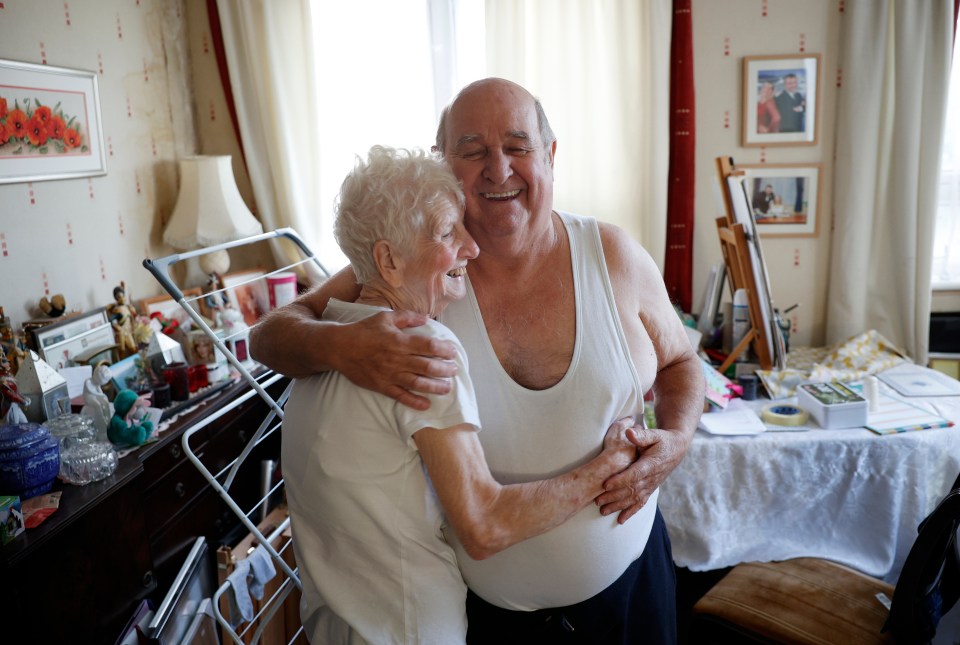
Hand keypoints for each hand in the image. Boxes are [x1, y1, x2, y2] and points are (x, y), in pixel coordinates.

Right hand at [334, 309, 457, 410]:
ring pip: (418, 383)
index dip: (444, 350)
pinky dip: (414, 402)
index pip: (429, 346)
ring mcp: (390, 374)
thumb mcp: (385, 317)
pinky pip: (401, 396)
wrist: (339, 348)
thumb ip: (407, 317)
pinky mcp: (382, 386)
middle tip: (454, 370)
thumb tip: (426, 318)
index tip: (453, 352)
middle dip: (445, 369)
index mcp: (400, 341)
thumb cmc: (363, 331)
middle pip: (428, 366)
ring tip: (447, 388)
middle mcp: (397, 359)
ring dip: (435, 387)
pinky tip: (426, 404)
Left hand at [596, 425, 691, 523]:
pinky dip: (631, 512)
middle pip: (631, 490)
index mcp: (651, 464)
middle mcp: (651, 478)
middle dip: (614, 497)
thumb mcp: (655, 434)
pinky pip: (641, 503)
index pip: (634, 474)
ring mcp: (651, 486)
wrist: (677, 449)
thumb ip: (642, 435)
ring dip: (618, 506)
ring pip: (634, 499)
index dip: (620, 480)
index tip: (605, 485)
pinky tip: (620, 520)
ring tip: (602, 511)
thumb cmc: (663, 440)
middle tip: (597, 501)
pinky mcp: (650, 489)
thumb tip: (629, 432)